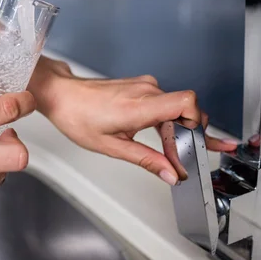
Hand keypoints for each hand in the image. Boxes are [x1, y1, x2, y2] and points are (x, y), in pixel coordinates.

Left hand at [29, 58, 237, 184]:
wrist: (61, 95)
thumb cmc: (78, 117)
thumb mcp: (112, 146)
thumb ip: (145, 159)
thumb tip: (171, 174)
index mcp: (139, 106)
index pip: (187, 102)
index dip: (199, 123)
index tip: (199, 145)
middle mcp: (146, 90)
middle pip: (187, 108)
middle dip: (192, 134)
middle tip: (196, 156)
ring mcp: (143, 85)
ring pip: (177, 106)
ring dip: (179, 129)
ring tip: (178, 152)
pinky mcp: (140, 86)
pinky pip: (164, 102)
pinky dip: (168, 120)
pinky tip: (164, 137)